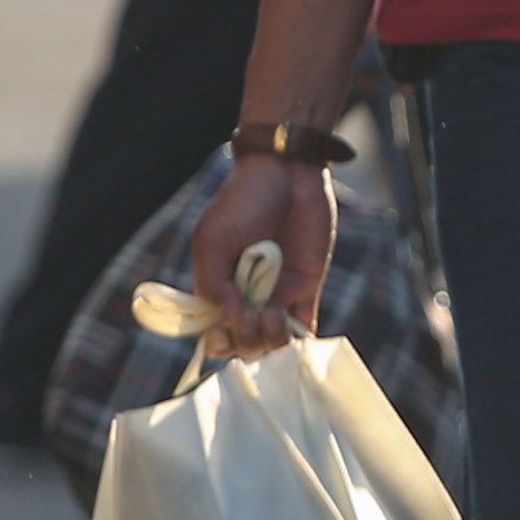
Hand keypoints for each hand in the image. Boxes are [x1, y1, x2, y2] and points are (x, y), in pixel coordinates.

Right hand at [190, 151, 333, 353]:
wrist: (286, 173)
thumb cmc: (242, 201)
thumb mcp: (214, 239)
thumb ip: (213, 284)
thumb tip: (229, 322)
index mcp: (218, 289)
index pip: (214, 334)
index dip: (218, 341)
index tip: (224, 328)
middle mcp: (246, 298)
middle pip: (244, 346)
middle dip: (246, 342)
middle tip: (254, 315)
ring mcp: (278, 295)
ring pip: (274, 344)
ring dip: (273, 340)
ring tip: (274, 313)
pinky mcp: (306, 288)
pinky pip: (306, 328)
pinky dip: (302, 341)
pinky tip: (296, 329)